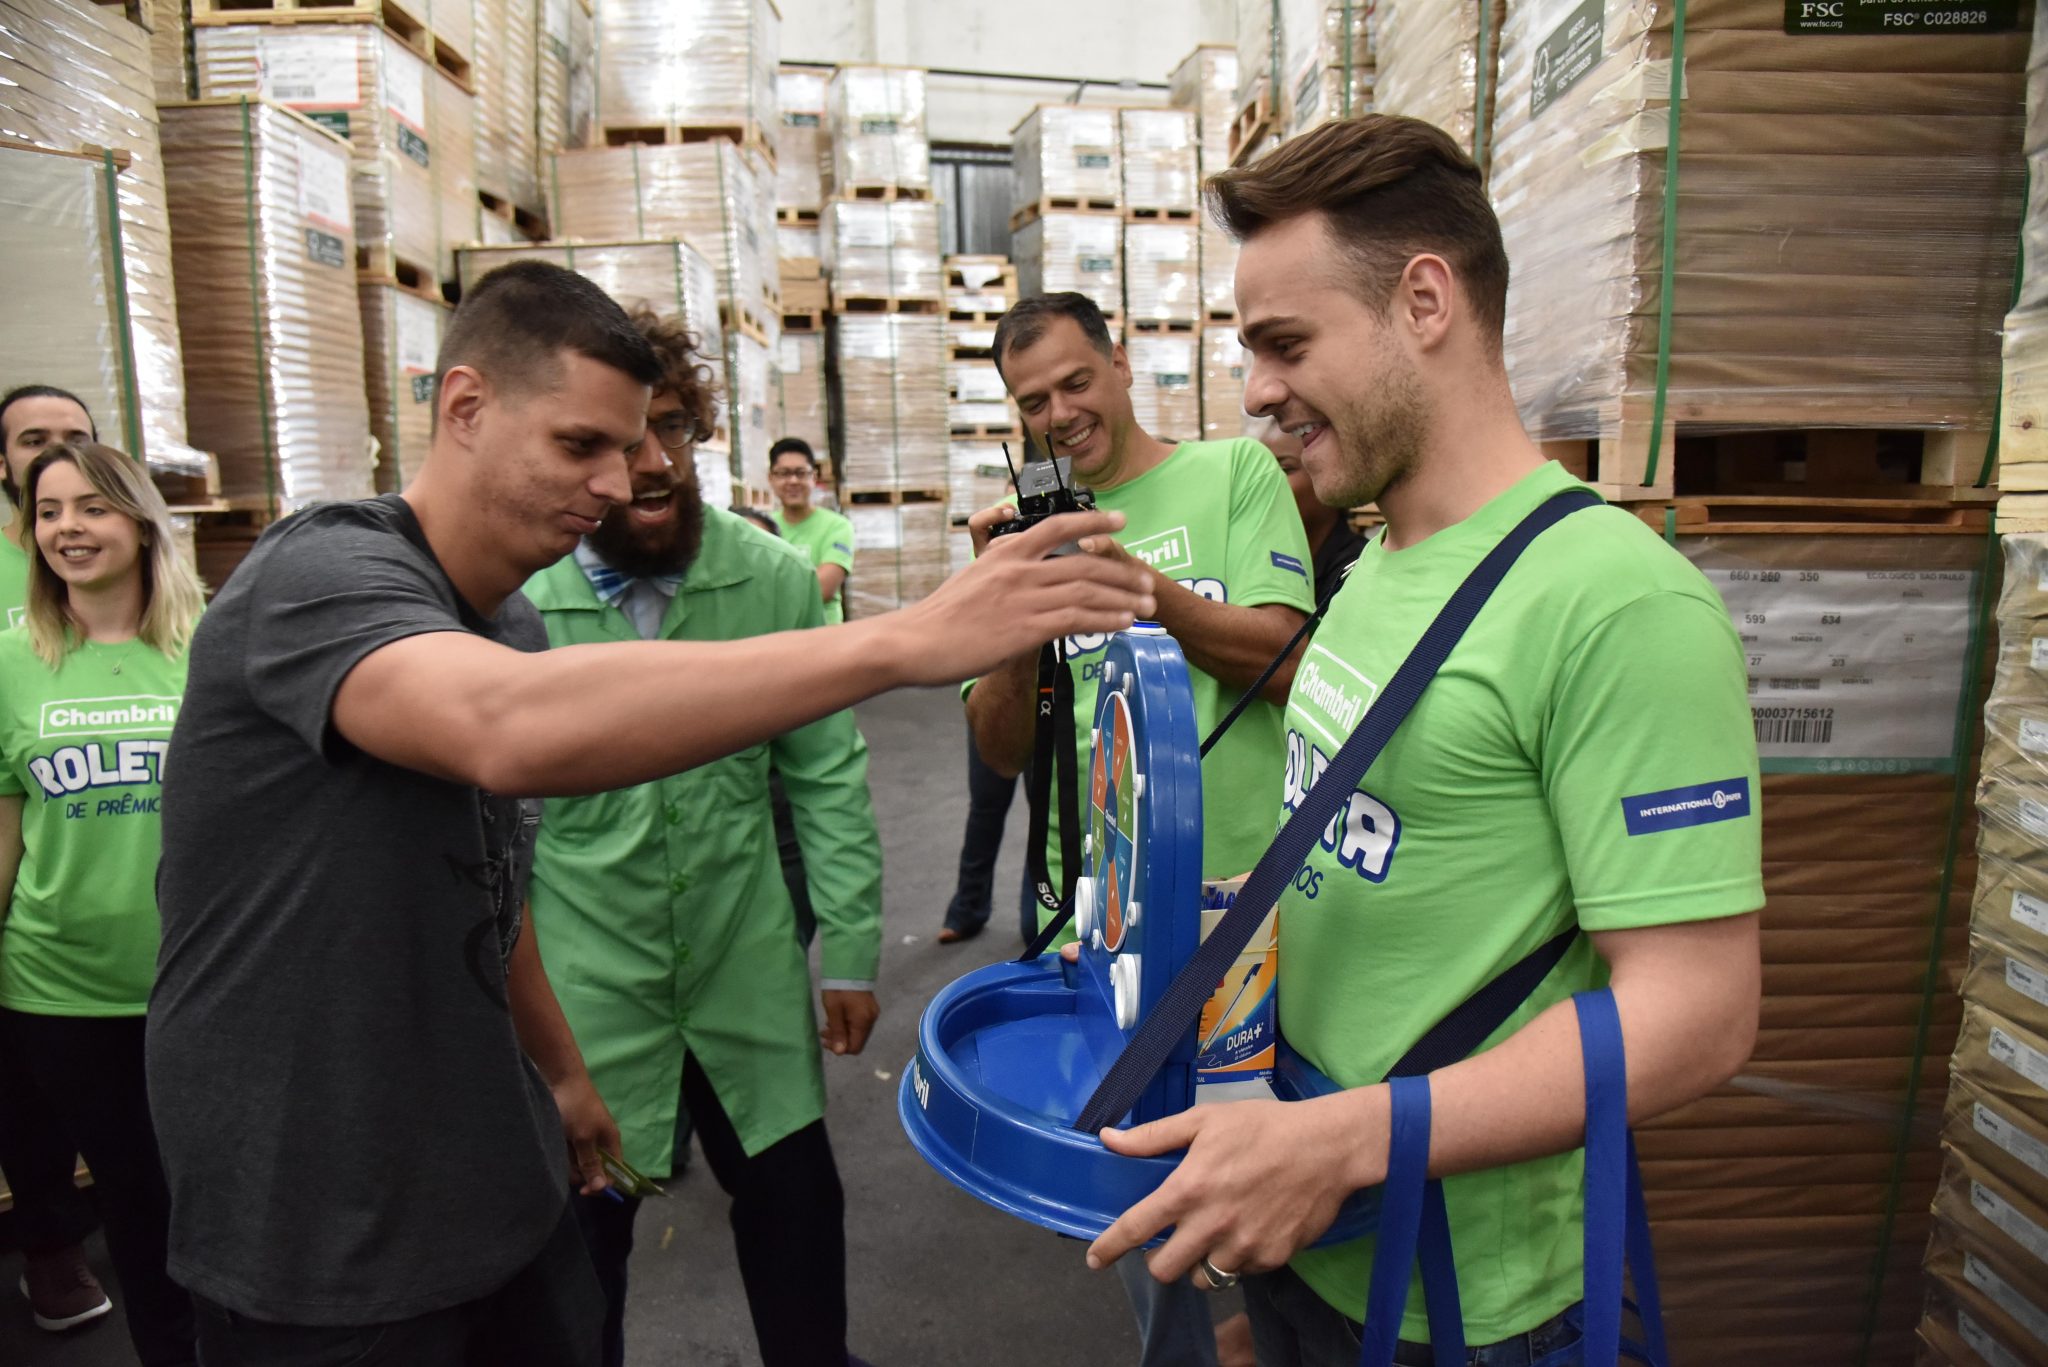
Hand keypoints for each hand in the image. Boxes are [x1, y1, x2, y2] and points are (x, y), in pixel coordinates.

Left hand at [552, 1070, 622, 1196]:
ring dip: (567, 1160)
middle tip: (567, 1161)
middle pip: (593, 1170)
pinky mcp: (572, 1134)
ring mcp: (585, 1138)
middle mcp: (600, 1143)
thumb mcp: (584, 1138)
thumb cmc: (576, 1108)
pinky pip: (568, 1152)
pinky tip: (555, 1142)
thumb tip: (603, 1188)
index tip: (582, 1191)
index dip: (600, 1185)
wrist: (562, 1080)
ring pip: (577, 1162)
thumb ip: (592, 1163)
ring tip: (559, 1145)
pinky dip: (561, 1151)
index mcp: (611, 1143)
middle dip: (579, 1172)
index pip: (613, 1173)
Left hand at [820, 989, 879, 1055]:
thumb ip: (837, 1032)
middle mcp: (871, 1020)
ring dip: (842, 1032)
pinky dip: (848, 1025)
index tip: (825, 1040)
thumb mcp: (833, 1010)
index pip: (855, 1047)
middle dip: (840, 1040)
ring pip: (858, 1032)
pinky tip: (837, 1019)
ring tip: (827, 1025)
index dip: (840, 1048)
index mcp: (863, 1022)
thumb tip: (840, 1052)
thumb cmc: (838, 988)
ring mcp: (872, 1013)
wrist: (848, 967)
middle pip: (857, 1040)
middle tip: (823, 1032)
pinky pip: (859, 1023)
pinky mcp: (869, 1008)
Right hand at [895, 511, 1153, 685]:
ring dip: (1123, 598)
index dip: (1094, 521)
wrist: (915, 642)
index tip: (1120, 522)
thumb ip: (1005, 574)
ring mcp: (1024, 598)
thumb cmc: (941, 617)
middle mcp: (1019, 569)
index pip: (1058, 526)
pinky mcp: (1026, 628)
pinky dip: (1106, 619)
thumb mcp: (974, 579)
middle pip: (1085, 562)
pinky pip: (1077, 619)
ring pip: (1088, 591)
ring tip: (1146, 607)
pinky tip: (1123, 623)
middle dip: (1122, 572)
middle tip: (1146, 581)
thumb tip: (1029, 578)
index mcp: (1006, 552)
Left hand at [1085, 1089, 1389, 1282]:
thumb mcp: (1205, 1120)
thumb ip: (1154, 1136)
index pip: (1136, 1228)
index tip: (1095, 1259)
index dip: (1109, 1247)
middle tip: (1168, 1242)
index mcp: (1189, 1189)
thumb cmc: (1264, 1127)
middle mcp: (1212, 1225)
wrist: (1328, 1147)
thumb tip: (1109, 1138)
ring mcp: (1244, 1247)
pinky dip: (1236, 1259)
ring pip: (1204, 1277)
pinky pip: (1241, 1272)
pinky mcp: (1272, 1259)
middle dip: (1159, 1260)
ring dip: (1199, 1263)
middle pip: (1165, 1269)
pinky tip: (1245, 1231)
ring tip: (1211, 1236)